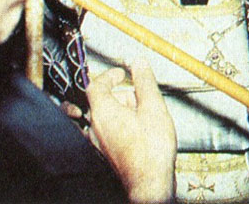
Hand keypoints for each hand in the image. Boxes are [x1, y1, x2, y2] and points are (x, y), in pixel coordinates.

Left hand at [87, 58, 175, 203]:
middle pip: (100, 100)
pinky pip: (107, 132)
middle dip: (120, 94)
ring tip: (142, 116)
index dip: (108, 76)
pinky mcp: (105, 154)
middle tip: (139, 96)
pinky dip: (119, 125)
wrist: (149, 184)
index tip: (121, 74)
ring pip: (104, 117)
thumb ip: (144, 82)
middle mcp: (95, 126)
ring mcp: (98, 142)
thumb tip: (138, 63)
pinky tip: (138, 132)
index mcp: (102, 111)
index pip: (96, 85)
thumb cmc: (151, 150)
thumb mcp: (153, 107)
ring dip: (120, 110)